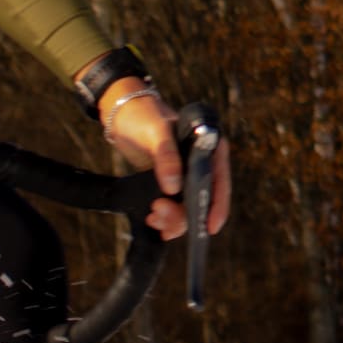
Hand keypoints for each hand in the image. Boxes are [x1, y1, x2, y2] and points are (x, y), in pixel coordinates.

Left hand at [103, 80, 229, 240]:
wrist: (123, 115)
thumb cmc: (144, 116)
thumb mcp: (156, 132)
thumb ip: (166, 156)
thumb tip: (173, 188)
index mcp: (209, 148)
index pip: (219, 181)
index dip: (218, 206)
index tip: (210, 227)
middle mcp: (201, 165)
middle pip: (202, 200)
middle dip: (184, 214)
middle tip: (158, 211)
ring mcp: (185, 177)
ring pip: (187, 209)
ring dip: (172, 218)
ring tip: (152, 215)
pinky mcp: (169, 185)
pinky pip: (173, 208)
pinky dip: (164, 218)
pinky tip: (151, 219)